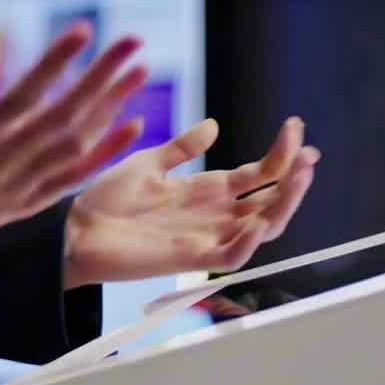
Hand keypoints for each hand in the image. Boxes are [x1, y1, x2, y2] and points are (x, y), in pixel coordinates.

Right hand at [0, 25, 147, 268]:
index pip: (26, 91)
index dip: (55, 62)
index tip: (83, 31)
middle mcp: (7, 157)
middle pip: (65, 112)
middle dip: (102, 75)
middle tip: (132, 41)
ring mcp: (24, 182)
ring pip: (78, 142)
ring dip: (112, 106)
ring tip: (139, 72)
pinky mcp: (32, 201)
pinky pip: (78, 176)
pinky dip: (107, 152)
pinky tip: (133, 126)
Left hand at [61, 116, 319, 287]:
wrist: (74, 229)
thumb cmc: (106, 198)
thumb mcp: (148, 163)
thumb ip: (182, 148)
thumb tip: (215, 126)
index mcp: (205, 190)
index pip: (256, 175)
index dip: (280, 155)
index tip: (296, 127)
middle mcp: (213, 215)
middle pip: (269, 201)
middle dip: (294, 179)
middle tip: (310, 154)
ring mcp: (204, 237)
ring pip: (261, 228)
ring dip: (284, 204)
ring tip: (298, 176)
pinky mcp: (189, 258)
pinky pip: (230, 255)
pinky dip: (248, 241)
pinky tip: (258, 219)